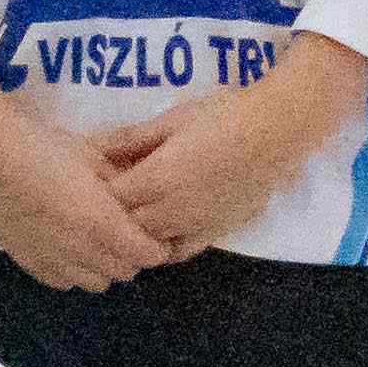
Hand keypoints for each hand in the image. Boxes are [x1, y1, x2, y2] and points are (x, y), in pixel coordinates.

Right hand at [0, 20, 169, 291]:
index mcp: (101, 221)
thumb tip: (140, 198)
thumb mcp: (92, 155)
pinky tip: (69, 249)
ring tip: (98, 243)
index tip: (155, 235)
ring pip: (97, 283)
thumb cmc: (43, 148)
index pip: (146, 254)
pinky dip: (75, 271)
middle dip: (133, 256)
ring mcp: (53, 260)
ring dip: (105, 267)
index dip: (157, 247)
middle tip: (128, 235)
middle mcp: (80, 249)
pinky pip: (65, 282)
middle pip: (125, 271)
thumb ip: (121, 182)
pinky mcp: (30, 264)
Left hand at [86, 34, 367, 254]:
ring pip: (148, 242)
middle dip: (112, 212)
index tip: (95, 176)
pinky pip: (180, 251)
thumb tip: (91, 146)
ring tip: (134, 210)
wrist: (277, 130)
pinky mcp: (215, 232)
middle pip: (124, 225)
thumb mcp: (171, 119)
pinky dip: (164, 246)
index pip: (110, 198)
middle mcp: (172, 209)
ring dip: (136, 230)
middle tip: (112, 194)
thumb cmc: (223, 115)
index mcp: (156, 178)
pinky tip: (161, 228)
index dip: (98, 189)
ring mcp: (194, 225)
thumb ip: (131, 138)